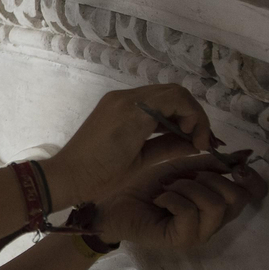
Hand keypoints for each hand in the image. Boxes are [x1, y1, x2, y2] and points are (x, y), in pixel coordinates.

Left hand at [44, 85, 215, 206]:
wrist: (66, 176)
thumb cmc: (101, 177)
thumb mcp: (141, 164)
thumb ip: (171, 148)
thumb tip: (197, 144)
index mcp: (133, 111)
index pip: (178, 99)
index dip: (197, 119)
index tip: (202, 143)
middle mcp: (126, 98)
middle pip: (173, 93)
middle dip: (191, 115)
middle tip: (199, 141)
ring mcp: (117, 99)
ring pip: (161, 96)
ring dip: (178, 114)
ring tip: (187, 139)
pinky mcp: (112, 105)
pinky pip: (146, 102)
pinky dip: (162, 114)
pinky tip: (170, 133)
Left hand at [93, 153, 266, 248]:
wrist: (115, 203)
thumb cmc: (147, 187)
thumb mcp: (183, 169)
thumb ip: (212, 164)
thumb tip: (245, 154)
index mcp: (218, 204)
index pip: (253, 195)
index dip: (249, 178)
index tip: (234, 165)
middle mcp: (214, 223)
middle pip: (237, 198)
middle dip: (210, 179)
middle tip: (183, 179)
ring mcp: (199, 234)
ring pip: (215, 204)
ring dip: (188, 188)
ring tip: (168, 189)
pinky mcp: (182, 240)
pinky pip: (190, 212)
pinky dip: (172, 198)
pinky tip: (159, 200)